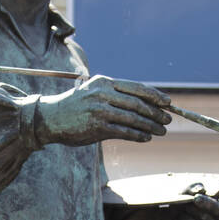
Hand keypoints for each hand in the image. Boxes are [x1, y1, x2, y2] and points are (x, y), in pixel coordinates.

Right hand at [36, 75, 171, 146]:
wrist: (50, 118)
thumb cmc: (75, 106)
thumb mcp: (94, 92)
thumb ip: (115, 95)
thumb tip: (144, 103)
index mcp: (104, 82)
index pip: (136, 87)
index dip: (155, 95)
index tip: (168, 103)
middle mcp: (103, 93)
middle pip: (138, 103)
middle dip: (156, 113)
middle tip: (168, 120)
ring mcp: (100, 110)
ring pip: (134, 119)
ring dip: (151, 126)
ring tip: (161, 131)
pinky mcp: (97, 127)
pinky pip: (124, 132)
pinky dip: (138, 135)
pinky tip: (146, 138)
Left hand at [165, 193, 218, 219]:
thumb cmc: (180, 205)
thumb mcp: (184, 193)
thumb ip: (193, 188)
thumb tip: (200, 189)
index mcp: (216, 212)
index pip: (218, 209)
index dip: (208, 204)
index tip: (195, 199)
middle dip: (193, 212)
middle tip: (183, 208)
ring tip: (179, 217)